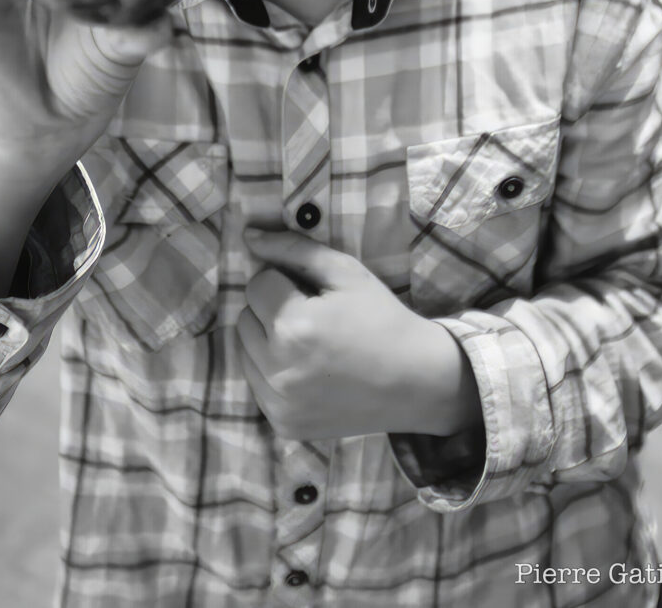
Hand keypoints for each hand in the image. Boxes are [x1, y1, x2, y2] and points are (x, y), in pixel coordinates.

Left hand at [236, 228, 481, 440]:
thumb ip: (293, 249)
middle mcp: (279, 369)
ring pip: (245, 351)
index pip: (257, 284)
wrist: (417, 382)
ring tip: (309, 343)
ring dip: (267, 340)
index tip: (313, 293)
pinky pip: (256, 385)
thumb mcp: (345, 272)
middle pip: (244, 318)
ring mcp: (279, 403)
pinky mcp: (283, 425)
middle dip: (271, 309)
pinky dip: (273, 372)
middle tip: (312, 316)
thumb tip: (249, 235)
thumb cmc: (382, 318)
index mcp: (294, 327)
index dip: (285, 281)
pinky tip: (308, 370)